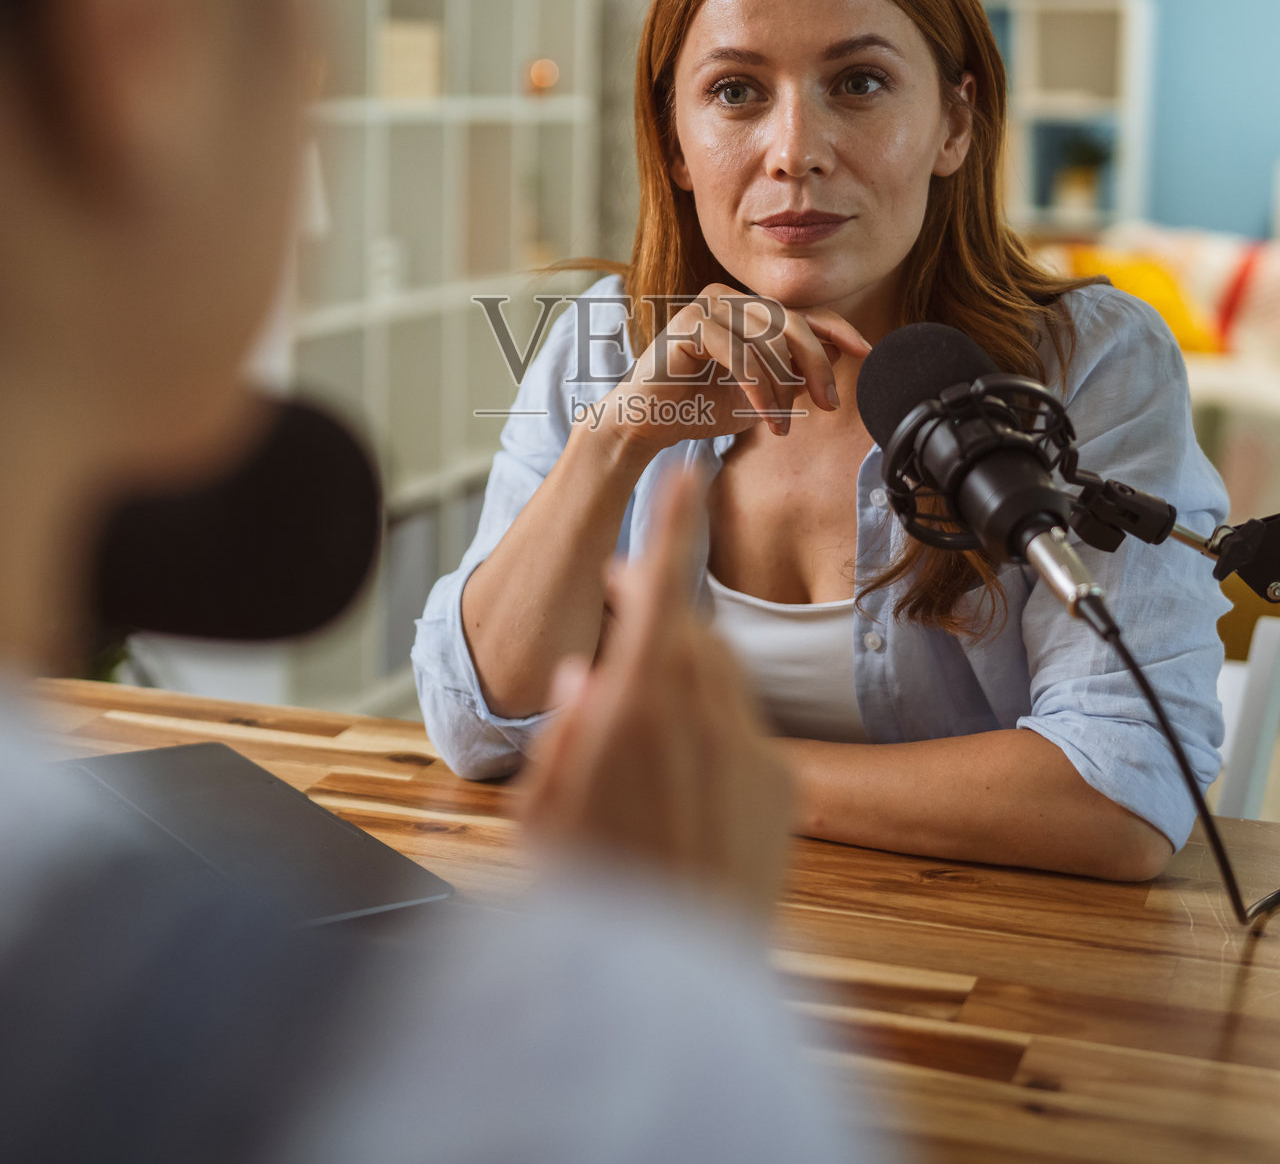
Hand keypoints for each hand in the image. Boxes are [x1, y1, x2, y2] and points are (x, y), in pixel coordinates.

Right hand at [521, 469, 793, 923]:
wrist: (680, 981)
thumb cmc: (595, 898)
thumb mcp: (541, 815)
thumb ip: (561, 734)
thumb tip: (582, 682)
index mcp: (634, 705)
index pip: (658, 592)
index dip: (671, 527)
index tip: (687, 474)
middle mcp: (702, 712)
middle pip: (687, 635)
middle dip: (658, 623)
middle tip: (623, 636)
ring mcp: (751, 748)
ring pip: (719, 683)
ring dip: (686, 686)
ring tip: (646, 748)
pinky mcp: (783, 787)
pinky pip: (744, 736)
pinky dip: (716, 742)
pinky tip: (688, 799)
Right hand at [598, 283, 867, 455]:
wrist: (648, 423)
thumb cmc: (700, 406)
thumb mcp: (763, 393)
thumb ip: (795, 373)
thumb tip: (836, 355)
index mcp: (748, 310)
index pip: (805, 313)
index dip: (839, 330)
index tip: (868, 353)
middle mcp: (729, 299)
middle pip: (793, 322)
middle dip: (817, 366)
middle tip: (829, 405)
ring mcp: (707, 306)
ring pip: (768, 341)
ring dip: (782, 389)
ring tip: (780, 425)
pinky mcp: (688, 324)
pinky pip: (739, 354)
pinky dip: (758, 389)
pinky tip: (765, 417)